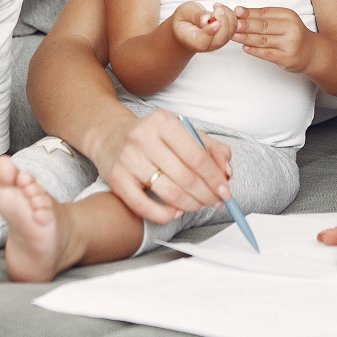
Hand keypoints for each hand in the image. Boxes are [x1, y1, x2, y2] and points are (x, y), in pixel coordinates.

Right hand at [95, 109, 234, 225]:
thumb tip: (227, 172)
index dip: (215, 178)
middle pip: (186, 177)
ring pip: (169, 193)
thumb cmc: (153, 135)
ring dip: (190, 205)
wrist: (110, 135)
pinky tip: (175, 211)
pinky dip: (165, 214)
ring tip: (198, 205)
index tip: (225, 191)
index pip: (198, 156)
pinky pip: (144, 207)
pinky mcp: (116, 180)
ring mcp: (128, 160)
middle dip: (206, 195)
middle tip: (215, 201)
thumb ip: (211, 148)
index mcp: (164, 122)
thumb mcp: (184, 131)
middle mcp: (143, 138)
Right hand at [171, 2, 235, 53]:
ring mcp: (219, 41)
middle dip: (222, 20)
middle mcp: (208, 45)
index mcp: (194, 42)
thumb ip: (194, 15)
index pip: (203, 42)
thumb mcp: (184, 12)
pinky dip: (232, 16)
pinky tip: (223, 9)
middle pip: (220, 38)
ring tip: (217, 6)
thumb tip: (206, 19)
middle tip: (216, 7)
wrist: (187, 26)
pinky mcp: (226, 35)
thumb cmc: (184, 20)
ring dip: (228, 15)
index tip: (215, 22)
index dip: (210, 32)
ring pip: (230, 31)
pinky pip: (234, 26)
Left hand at [232, 6, 315, 72]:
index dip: (249, 12)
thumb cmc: (294, 35)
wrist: (311, 52)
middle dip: (246, 24)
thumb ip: (265, 18)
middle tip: (233, 23)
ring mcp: (289, 44)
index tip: (237, 11)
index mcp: (288, 15)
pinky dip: (254, 50)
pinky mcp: (286, 58)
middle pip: (263, 26)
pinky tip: (245, 47)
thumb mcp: (284, 21)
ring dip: (246, 38)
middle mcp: (290, 28)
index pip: (265, 12)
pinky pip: (267, 53)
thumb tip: (241, 14)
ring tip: (234, 35)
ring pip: (263, 40)